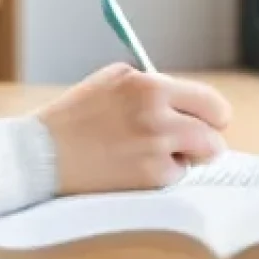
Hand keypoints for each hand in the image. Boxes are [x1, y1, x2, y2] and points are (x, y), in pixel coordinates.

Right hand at [36, 63, 231, 194]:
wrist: (43, 153)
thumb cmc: (75, 116)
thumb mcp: (112, 81)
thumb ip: (152, 85)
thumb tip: (190, 99)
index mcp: (148, 85)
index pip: (210, 100)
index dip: (213, 113)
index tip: (208, 119)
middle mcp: (157, 114)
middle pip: (215, 131)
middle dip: (207, 136)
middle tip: (192, 142)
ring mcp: (155, 147)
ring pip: (203, 155)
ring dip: (187, 155)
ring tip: (155, 151)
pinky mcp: (150, 177)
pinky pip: (177, 174)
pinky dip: (163, 173)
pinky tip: (135, 166)